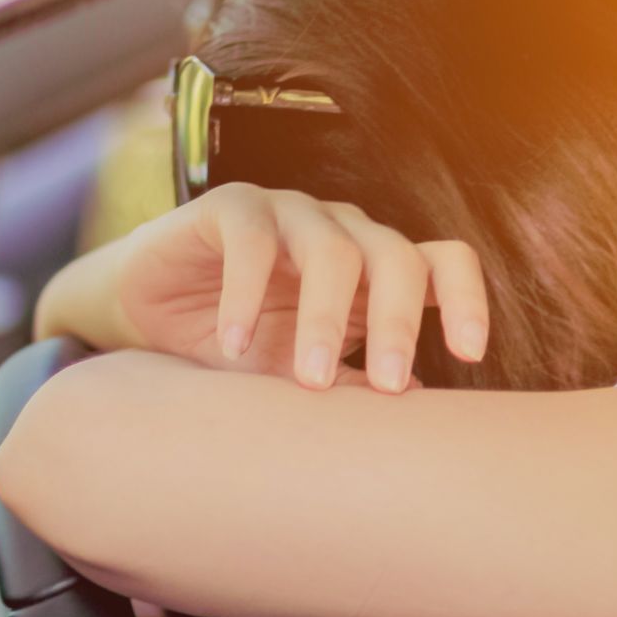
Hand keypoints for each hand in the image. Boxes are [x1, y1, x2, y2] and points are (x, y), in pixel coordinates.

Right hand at [41, 183, 485, 391]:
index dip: (466, 300)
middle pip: (398, 257)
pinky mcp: (233, 207)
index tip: (469, 355)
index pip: (445, 264)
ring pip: (333, 251)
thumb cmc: (242, 347)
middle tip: (386, 388)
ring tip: (308, 380)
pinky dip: (245, 295)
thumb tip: (421, 409)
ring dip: (325, 319)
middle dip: (399, 324)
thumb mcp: (303, 374)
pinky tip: (233, 345)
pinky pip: (252, 241)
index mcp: (378, 271)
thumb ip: (356, 383)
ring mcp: (293, 214)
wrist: (147, 318)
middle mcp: (347, 234)